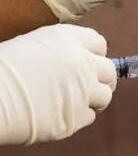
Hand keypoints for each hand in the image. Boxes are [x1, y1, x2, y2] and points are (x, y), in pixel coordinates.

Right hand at [0, 25, 115, 144]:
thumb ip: (61, 52)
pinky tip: (60, 114)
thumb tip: (80, 63)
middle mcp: (82, 62)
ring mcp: (82, 90)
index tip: (89, 63)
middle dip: (101, 79)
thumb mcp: (33, 46)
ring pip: (104, 95)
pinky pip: (88, 117)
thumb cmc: (2, 70)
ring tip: (76, 102)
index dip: (94, 55)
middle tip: (90, 87)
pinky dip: (78, 117)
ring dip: (94, 99)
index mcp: (69, 39)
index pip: (99, 44)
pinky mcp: (75, 117)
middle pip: (109, 71)